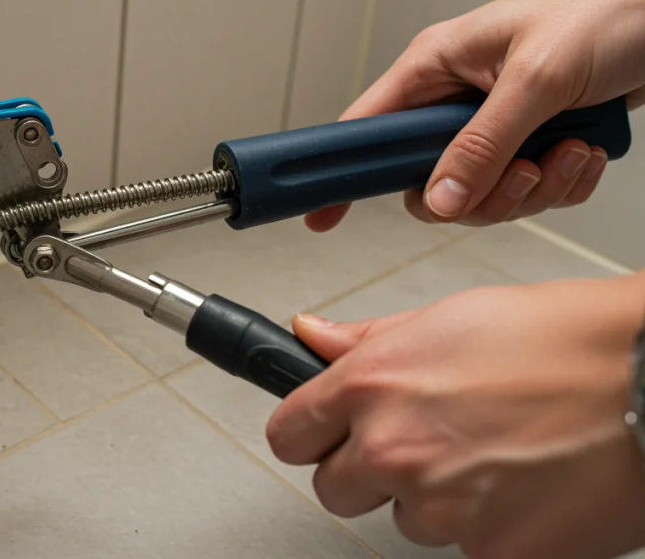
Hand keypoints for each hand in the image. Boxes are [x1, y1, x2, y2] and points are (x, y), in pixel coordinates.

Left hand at [266, 274, 644, 558]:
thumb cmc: (567, 342)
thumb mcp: (451, 317)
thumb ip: (368, 341)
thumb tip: (311, 336)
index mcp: (371, 385)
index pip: (287, 434)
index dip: (309, 432)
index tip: (326, 432)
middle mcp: (393, 449)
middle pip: (333, 488)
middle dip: (366, 470)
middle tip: (422, 441)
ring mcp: (438, 507)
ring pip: (401, 518)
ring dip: (432, 496)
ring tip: (493, 451)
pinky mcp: (489, 552)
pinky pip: (461, 546)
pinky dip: (485, 524)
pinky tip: (523, 483)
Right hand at [305, 0, 644, 231]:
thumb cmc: (606, 8)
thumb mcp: (536, 78)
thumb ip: (482, 144)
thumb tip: (441, 197)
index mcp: (436, 67)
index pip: (367, 129)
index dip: (344, 175)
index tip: (322, 215)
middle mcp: (459, 99)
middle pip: (432, 182)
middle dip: (482, 192)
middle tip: (520, 171)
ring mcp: (498, 123)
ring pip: (484, 194)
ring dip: (534, 186)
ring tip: (566, 150)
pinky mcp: (535, 140)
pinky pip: (530, 191)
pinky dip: (563, 183)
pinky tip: (583, 150)